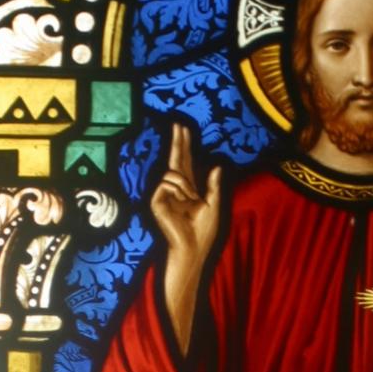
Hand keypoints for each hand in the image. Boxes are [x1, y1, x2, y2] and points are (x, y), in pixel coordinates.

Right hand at [152, 121, 221, 356]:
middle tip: (176, 123)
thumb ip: (214, 185)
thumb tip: (216, 165)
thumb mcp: (214, 205)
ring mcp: (164, 194)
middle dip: (177, 142)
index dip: (185, 145)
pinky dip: (177, 191)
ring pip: (173, 173)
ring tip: (190, 202)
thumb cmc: (203, 231)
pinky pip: (166, 183)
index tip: (183, 128)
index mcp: (189, 189)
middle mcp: (175, 189)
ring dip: (186, 186)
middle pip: (175, 159)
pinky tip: (180, 204)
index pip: (186, 162)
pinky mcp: (156, 201)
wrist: (193, 248)